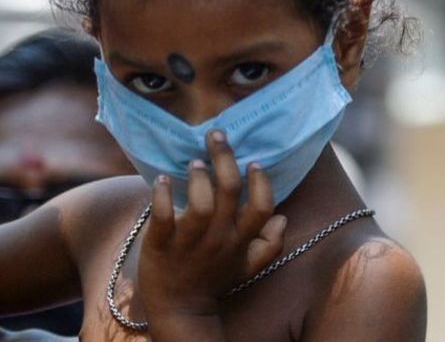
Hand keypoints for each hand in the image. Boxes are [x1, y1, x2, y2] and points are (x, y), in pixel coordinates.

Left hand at [137, 130, 285, 333]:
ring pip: (200, 204)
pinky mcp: (160, 244)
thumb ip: (269, 245)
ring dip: (198, 177)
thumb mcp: (247, 267)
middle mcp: (218, 240)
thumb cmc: (213, 281)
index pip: (261, 209)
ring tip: (194, 161)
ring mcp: (189, 243)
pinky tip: (161, 178)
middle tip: (216, 135)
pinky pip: (163, 217)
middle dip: (224, 158)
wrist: (179, 310)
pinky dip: (161, 195)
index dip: (261, 183)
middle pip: (229, 193)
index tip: (253, 161)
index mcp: (239, 241)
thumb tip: (284, 218)